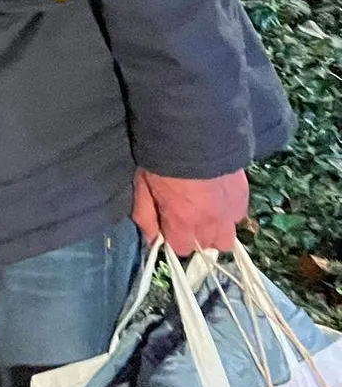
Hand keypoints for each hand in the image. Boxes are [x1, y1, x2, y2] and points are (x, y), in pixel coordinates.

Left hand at [133, 168, 249, 253]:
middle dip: (197, 236)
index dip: (175, 238)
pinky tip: (218, 196)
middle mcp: (209, 223)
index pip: (182, 249)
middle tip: (189, 217)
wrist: (194, 136)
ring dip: (216, 228)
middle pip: (207, 246)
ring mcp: (230, 211)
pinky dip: (229, 211)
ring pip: (227, 236)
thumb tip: (150, 238)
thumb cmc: (162, 162)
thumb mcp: (142, 187)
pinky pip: (238, 215)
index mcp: (182, 223)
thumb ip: (145, 216)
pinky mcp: (244, 197)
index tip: (171, 226)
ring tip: (206, 211)